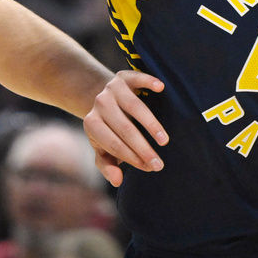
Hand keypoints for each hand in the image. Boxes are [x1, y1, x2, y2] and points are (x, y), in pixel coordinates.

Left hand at [83, 70, 168, 187]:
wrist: (105, 101)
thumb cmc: (108, 131)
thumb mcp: (103, 149)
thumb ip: (107, 166)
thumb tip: (117, 181)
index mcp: (92, 124)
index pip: (113, 144)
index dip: (132, 157)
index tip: (150, 168)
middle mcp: (100, 104)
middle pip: (124, 128)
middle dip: (143, 148)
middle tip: (159, 164)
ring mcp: (111, 88)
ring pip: (134, 106)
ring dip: (151, 124)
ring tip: (164, 141)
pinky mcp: (124, 76)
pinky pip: (137, 77)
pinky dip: (148, 81)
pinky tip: (161, 88)